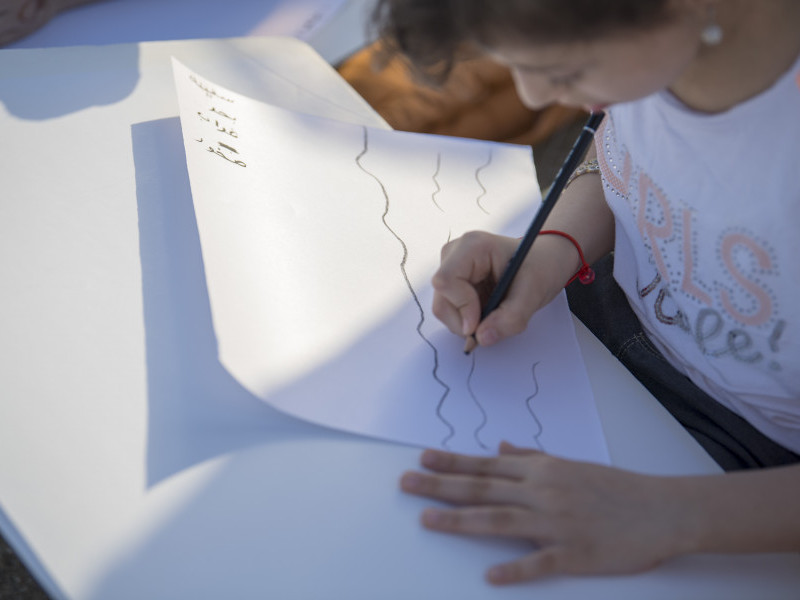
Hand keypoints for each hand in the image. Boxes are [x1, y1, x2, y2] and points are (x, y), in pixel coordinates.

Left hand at [400, 443, 686, 583]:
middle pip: (483, 489)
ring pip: (500, 521)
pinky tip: (490, 574)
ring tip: (427, 520)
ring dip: (461, 521)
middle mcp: (542, 493)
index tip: (421, 459)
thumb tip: (498, 449)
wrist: (661, 509)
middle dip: (441, 486)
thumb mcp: (569, 465)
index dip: (451, 463)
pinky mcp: (576, 553)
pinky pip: (540, 562)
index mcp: (541, 472)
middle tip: (406, 483)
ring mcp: (557, 523)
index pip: (485, 467)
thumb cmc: (614, 486)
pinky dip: (515, 568)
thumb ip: (531, 458)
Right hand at [431, 231, 576, 346]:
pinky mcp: (454, 283)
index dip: (460, 307)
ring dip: (467, 323)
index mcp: (473, 246)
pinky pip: (451, 311)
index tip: (479, 325)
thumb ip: (510, 318)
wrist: (543, 261)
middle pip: (442, 299)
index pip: (446, 281)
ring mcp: (451, 269)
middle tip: (491, 327)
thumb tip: (482, 338)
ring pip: (443, 308)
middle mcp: (455, 255)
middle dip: (464, 321)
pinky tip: (489, 312)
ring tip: (495, 316)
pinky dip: (468, 320)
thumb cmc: (540, 267)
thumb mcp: (533, 293)